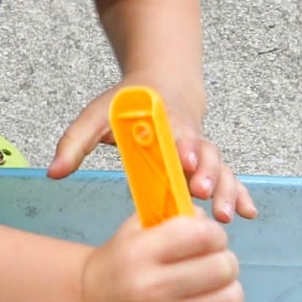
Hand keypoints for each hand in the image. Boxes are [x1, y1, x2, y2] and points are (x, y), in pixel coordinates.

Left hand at [47, 79, 256, 223]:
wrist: (163, 86)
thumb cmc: (127, 104)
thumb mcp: (95, 116)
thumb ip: (74, 143)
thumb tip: (53, 173)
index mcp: (162, 122)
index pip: (175, 135)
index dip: (182, 148)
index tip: (184, 163)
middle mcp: (188, 137)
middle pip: (205, 155)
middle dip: (208, 174)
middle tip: (204, 193)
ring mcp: (202, 153)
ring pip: (222, 169)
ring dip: (227, 190)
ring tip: (226, 215)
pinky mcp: (207, 166)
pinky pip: (229, 179)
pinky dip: (241, 194)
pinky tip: (248, 213)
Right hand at [79, 211, 246, 301]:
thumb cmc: (117, 265)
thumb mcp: (133, 231)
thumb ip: (173, 219)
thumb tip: (211, 221)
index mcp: (140, 253)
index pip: (203, 235)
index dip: (215, 234)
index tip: (208, 240)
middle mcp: (152, 289)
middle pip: (222, 268)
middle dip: (224, 261)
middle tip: (212, 264)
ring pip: (230, 300)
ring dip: (230, 290)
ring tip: (215, 288)